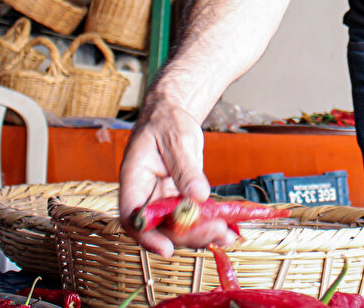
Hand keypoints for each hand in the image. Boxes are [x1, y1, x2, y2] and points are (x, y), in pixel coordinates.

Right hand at [118, 95, 236, 254]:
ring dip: (203, 234)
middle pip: (161, 228)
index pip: (132, 217)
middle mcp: (147, 196)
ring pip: (179, 228)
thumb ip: (185, 167)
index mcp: (134, 180)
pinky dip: (211, 224)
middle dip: (188, 235)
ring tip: (229, 234)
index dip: (147, 237)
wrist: (173, 116)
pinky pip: (193, 218)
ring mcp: (164, 201)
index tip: (167, 248)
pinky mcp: (181, 200)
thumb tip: (199, 195)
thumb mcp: (176, 139)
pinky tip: (230, 228)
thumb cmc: (166, 121)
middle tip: (217, 231)